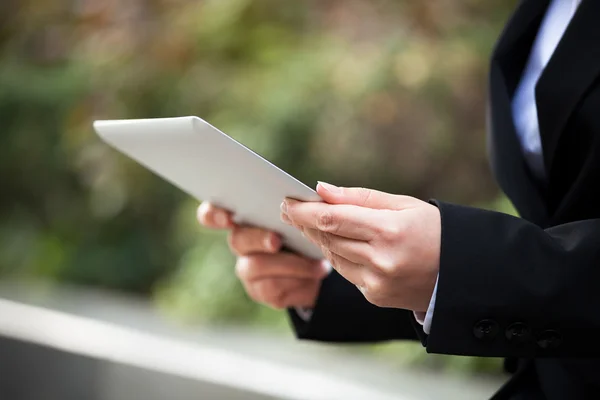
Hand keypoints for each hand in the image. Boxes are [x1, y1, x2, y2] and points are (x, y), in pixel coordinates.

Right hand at [197, 202, 328, 308]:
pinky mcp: (261, 290)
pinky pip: (273, 287)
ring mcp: (247, 269)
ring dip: (288, 263)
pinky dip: (298, 278)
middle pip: (237, 240)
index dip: (213, 215)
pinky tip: (317, 271)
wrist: (320, 265)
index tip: (227, 217)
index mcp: (243, 217)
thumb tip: (303, 196)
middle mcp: (240, 243)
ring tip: (315, 262)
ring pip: (256, 266)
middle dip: (257, 239)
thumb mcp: (303, 214)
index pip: (211, 214)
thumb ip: (295, 205)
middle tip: (277, 240)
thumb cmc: (306, 230)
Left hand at [281, 182, 439, 311]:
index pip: (332, 218)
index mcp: (389, 231)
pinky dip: (337, 255)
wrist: (461, 274)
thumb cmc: (434, 230)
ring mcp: (377, 282)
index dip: (304, 210)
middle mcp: (381, 260)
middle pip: (327, 238)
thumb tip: (321, 189)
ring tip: (309, 222)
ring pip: (332, 256)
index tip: (286, 201)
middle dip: (304, 222)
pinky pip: (346, 272)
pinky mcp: (375, 296)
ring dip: (318, 238)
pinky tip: (334, 242)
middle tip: (289, 209)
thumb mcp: (403, 204)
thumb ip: (359, 198)